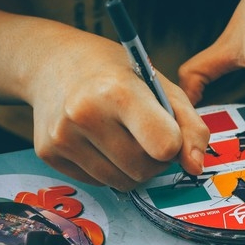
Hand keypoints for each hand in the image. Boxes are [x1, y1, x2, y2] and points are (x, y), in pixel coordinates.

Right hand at [26, 30, 209, 191]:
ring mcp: (62, 136)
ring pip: (121, 182)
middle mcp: (85, 114)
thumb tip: (196, 167)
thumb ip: (189, 126)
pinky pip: (97, 182)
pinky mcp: (48, 153)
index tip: (168, 129)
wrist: (54, 62)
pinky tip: (100, 141)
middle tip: (146, 133)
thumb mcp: (161, 86)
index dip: (174, 143)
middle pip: (144, 169)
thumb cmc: (116, 72)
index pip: (164, 145)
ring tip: (124, 136)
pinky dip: (108, 169)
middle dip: (154, 159)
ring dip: (133, 168)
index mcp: (118, 91)